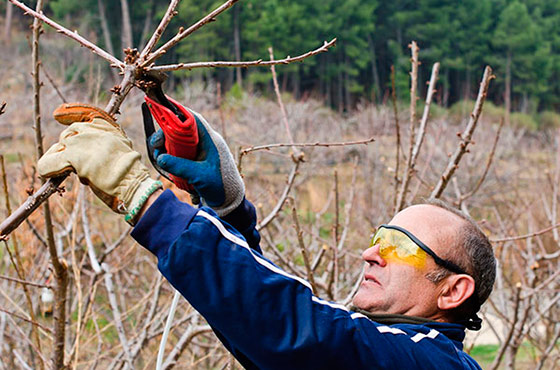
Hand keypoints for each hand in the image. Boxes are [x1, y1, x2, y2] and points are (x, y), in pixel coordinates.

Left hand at [38, 103, 161, 224]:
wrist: (130, 179)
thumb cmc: (129, 169)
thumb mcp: (122, 145)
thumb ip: (108, 139)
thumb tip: (97, 148)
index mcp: (105, 125)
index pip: (82, 112)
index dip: (68, 113)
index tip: (57, 115)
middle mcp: (90, 129)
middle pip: (68, 133)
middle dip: (68, 146)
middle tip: (72, 160)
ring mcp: (79, 142)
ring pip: (59, 147)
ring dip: (61, 158)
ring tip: (68, 169)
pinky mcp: (72, 157)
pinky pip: (49, 162)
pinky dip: (47, 168)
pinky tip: (47, 173)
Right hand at [149, 109, 243, 216]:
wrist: (229, 201)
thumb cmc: (220, 186)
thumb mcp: (199, 176)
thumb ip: (180, 166)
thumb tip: (160, 157)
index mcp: (211, 140)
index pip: (194, 119)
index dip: (178, 113)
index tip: (162, 113)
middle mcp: (205, 142)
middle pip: (182, 130)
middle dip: (166, 136)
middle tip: (156, 146)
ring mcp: (201, 152)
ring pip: (179, 142)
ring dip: (167, 148)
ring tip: (160, 158)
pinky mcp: (196, 161)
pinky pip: (180, 154)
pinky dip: (171, 157)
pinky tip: (167, 166)